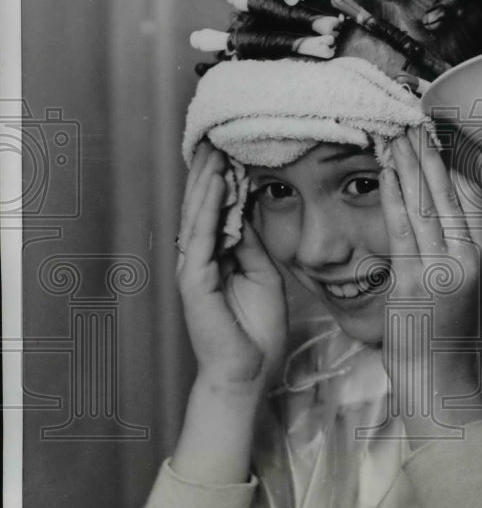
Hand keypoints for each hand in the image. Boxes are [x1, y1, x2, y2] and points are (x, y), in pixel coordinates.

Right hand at [177, 141, 287, 392]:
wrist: (248, 372)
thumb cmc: (256, 330)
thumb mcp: (262, 275)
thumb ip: (251, 244)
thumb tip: (248, 210)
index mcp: (215, 258)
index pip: (216, 210)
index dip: (222, 179)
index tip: (232, 148)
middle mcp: (199, 259)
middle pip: (202, 206)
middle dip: (208, 170)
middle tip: (218, 135)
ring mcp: (193, 269)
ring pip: (198, 215)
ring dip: (206, 180)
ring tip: (216, 149)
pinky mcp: (194, 281)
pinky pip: (202, 237)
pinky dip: (211, 209)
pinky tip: (218, 184)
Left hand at [379, 127, 481, 439]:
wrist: (435, 374)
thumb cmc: (444, 330)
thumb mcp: (465, 282)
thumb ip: (463, 242)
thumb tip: (457, 206)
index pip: (471, 195)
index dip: (453, 160)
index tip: (436, 132)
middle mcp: (468, 257)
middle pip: (448, 191)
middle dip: (428, 152)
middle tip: (412, 118)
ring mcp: (442, 268)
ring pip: (425, 203)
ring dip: (408, 164)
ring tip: (395, 132)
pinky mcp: (415, 280)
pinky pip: (402, 227)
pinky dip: (394, 194)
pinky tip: (386, 169)